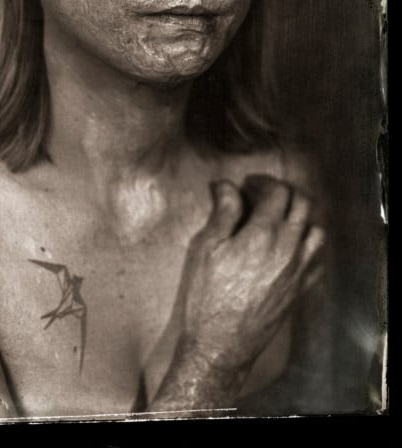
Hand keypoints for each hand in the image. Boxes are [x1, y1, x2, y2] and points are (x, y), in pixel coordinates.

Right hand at [178, 176, 323, 373]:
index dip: (263, 181)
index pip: (278, 192)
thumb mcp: (207, 248)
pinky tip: (291, 246)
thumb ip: (222, 212)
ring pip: (316, 230)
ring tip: (280, 217)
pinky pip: (318, 258)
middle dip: (285, 192)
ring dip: (302, 216)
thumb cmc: (208, 295)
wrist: (221, 343)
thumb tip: (226, 186)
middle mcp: (289, 248)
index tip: (248, 184)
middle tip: (264, 193)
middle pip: (303, 204)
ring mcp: (299, 270)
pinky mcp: (301, 289)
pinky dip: (309, 244)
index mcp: (264, 233)